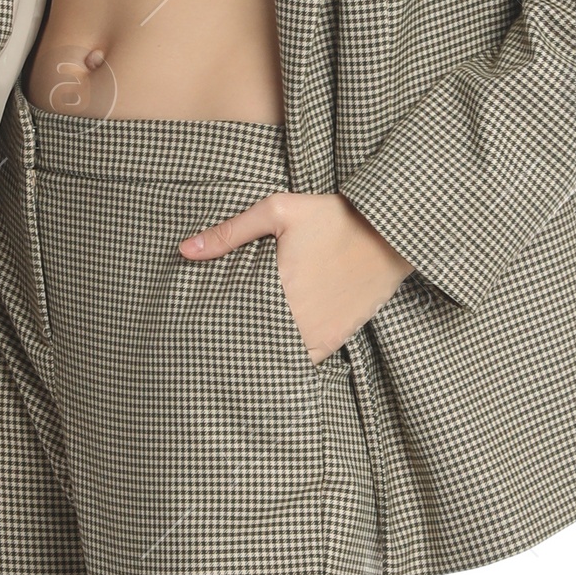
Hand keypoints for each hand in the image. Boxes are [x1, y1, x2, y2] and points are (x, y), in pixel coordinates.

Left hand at [179, 190, 411, 360]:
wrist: (391, 234)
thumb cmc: (334, 218)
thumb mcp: (279, 211)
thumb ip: (230, 232)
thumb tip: (184, 250)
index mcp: (278, 288)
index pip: (231, 321)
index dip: (213, 325)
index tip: (199, 326)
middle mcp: (296, 318)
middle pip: (250, 343)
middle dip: (232, 342)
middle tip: (210, 343)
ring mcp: (318, 334)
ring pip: (276, 358)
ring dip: (259, 352)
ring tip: (239, 347)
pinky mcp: (335, 339)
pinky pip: (303, 363)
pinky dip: (287, 359)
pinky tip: (273, 349)